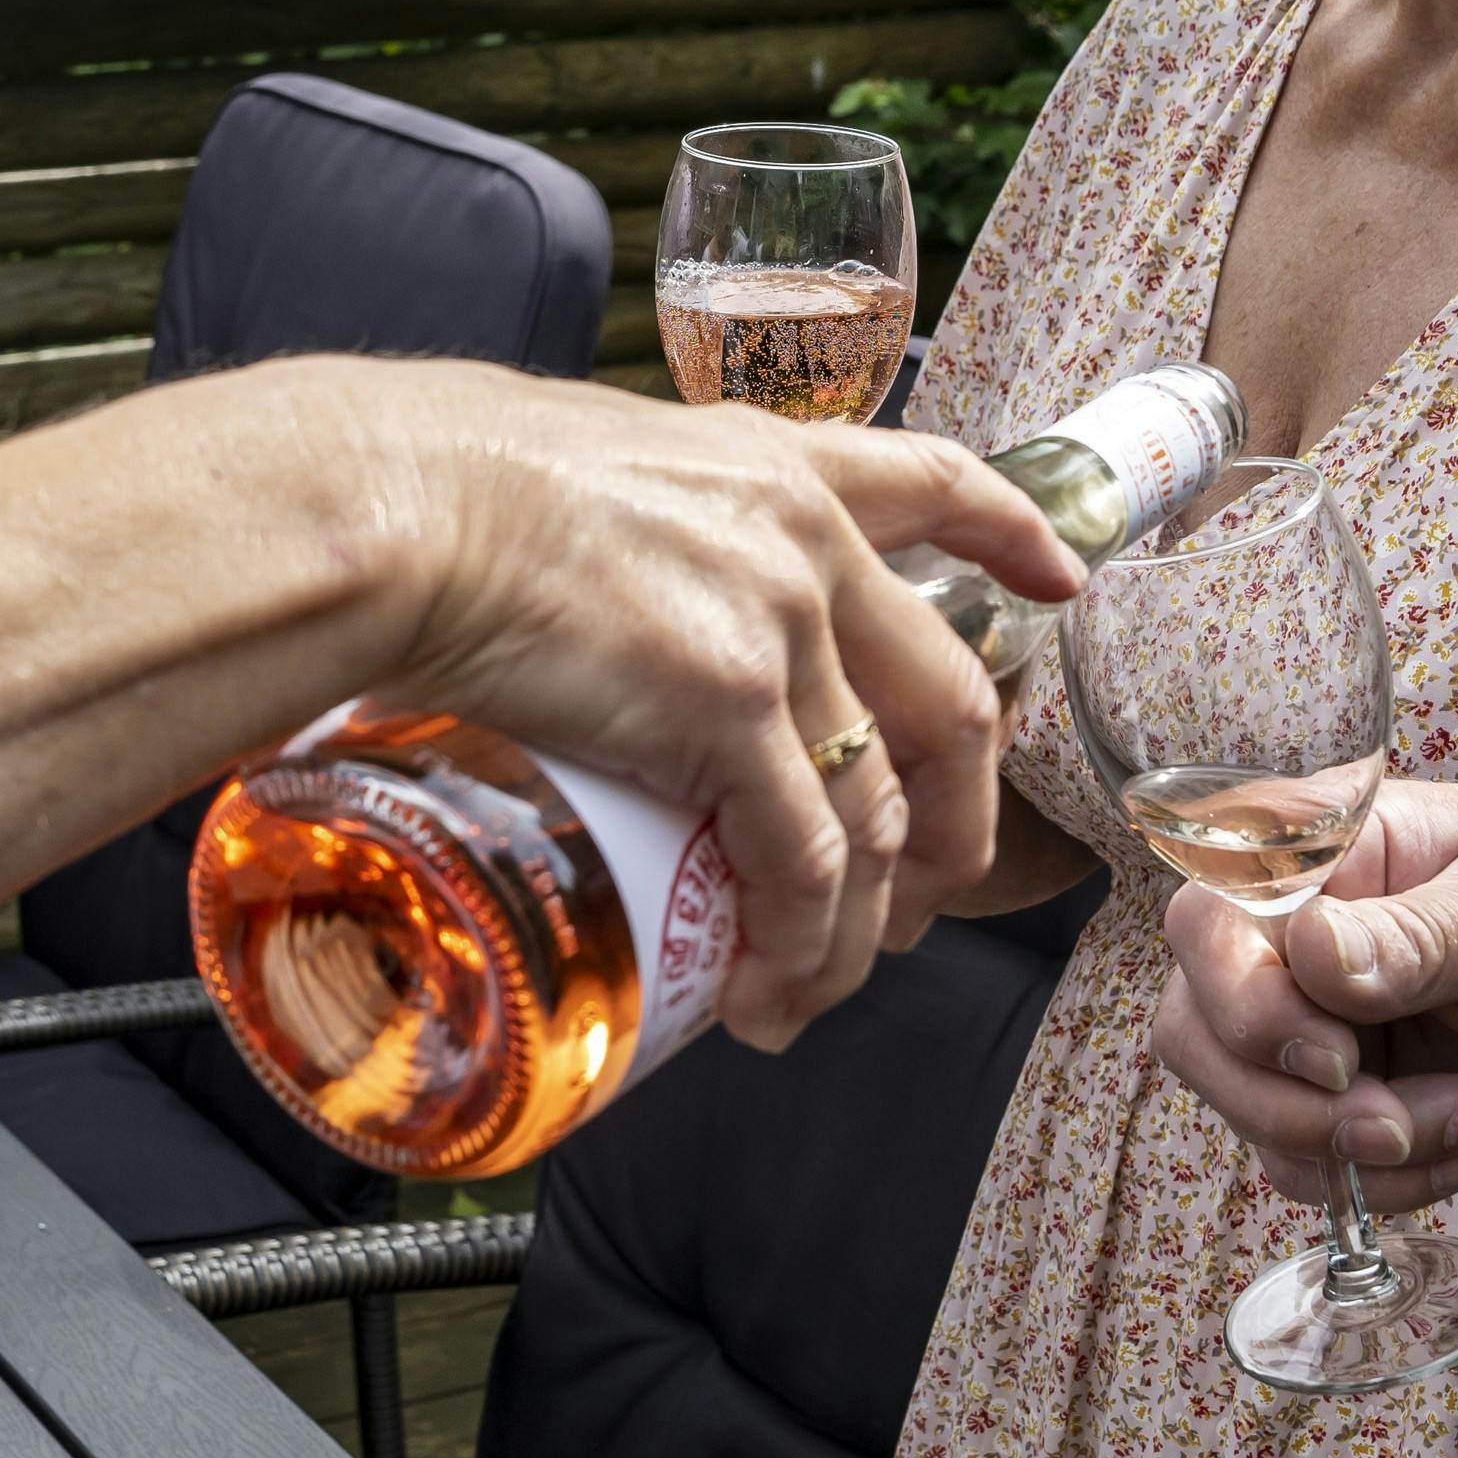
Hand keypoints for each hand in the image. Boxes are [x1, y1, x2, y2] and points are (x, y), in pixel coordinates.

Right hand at [354, 365, 1074, 1047]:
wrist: (396, 510)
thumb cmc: (441, 489)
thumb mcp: (582, 474)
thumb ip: (635, 541)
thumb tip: (595, 616)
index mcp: (777, 469)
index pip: (936, 480)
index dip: (1012, 536)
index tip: (1062, 580)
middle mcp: (806, 544)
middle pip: (948, 703)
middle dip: (957, 824)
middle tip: (921, 899)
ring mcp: (780, 626)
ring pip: (874, 812)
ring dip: (856, 924)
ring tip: (807, 986)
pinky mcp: (730, 707)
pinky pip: (799, 858)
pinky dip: (795, 941)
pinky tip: (762, 988)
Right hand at [1150, 775, 1457, 1210]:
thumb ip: (1422, 936)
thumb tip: (1312, 953)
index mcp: (1324, 852)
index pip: (1208, 917)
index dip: (1241, 1001)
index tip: (1336, 1060)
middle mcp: (1291, 934)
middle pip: (1197, 1029)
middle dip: (1293, 1105)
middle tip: (1398, 1125)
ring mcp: (1306, 1020)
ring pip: (1242, 1109)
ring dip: (1353, 1151)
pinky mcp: (1337, 1094)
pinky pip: (1303, 1162)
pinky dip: (1380, 1183)